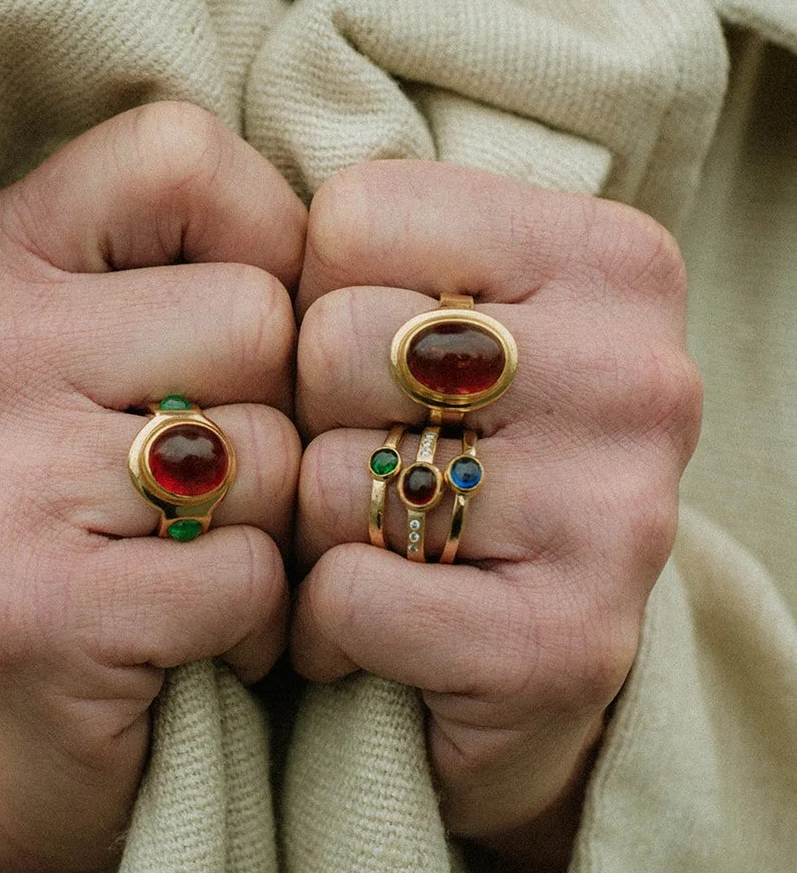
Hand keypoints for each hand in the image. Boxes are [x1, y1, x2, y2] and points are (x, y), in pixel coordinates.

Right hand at [0, 104, 305, 872]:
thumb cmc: (110, 512)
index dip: (266, 244)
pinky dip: (258, 619)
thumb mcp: (124, 346)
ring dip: (277, 524)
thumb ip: (207, 256)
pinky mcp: (32, 610)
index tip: (241, 339)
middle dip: (281, 413)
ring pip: (271, 448)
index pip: (182, 157)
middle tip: (219, 485)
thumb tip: (368, 225)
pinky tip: (198, 636)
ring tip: (203, 559)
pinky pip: (253, 571)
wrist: (5, 732)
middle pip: (256, 314)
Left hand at [293, 161, 700, 872]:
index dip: (313, 290)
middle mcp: (639, 374)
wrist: (534, 657)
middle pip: (333, 339)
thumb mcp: (447, 308)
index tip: (366, 350)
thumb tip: (233, 222)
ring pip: (328, 476)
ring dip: (307, 527)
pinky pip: (347, 596)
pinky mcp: (568, 645)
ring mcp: (618, 515)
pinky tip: (364, 632)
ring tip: (365, 542)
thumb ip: (375, 250)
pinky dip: (321, 625)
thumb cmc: (461, 450)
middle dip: (308, 412)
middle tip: (360, 459)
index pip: (354, 215)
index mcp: (613, 258)